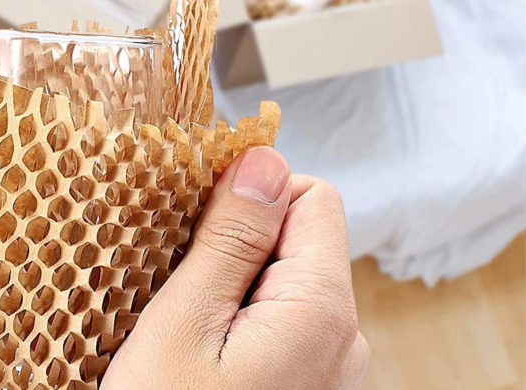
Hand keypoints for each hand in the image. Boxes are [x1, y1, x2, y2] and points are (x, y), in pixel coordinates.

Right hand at [102, 148, 368, 388]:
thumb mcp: (183, 324)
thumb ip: (231, 239)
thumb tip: (262, 158)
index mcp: (321, 312)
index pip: (311, 197)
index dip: (252, 194)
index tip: (197, 221)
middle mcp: (345, 337)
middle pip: (298, 238)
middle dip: (237, 243)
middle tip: (180, 282)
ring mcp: (331, 364)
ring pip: (284, 279)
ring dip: (234, 281)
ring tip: (186, 320)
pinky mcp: (310, 381)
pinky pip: (282, 318)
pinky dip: (242, 315)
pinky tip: (203, 345)